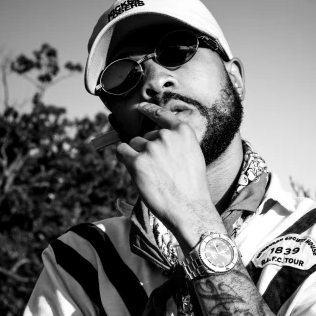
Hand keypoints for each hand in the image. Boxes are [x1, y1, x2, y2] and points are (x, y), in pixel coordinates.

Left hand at [115, 102, 220, 243]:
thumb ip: (177, 142)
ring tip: (151, 175)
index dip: (148, 110)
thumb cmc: (192, 186)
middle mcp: (166, 136)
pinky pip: (122, 152)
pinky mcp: (137, 162)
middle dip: (147, 149)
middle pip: (146, 136)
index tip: (139, 107)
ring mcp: (151, 148)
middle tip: (158, 170)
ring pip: (134, 144)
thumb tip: (156, 138)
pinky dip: (124, 158)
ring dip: (137, 156)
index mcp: (183, 132)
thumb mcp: (193, 155)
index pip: (162, 114)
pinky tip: (132, 168)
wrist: (189, 208)